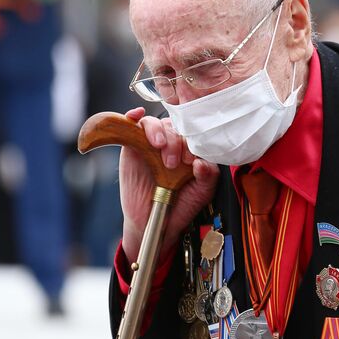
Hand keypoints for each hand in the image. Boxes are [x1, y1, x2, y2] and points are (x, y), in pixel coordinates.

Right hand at [119, 107, 218, 261]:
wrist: (156, 222)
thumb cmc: (181, 205)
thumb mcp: (202, 192)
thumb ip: (208, 176)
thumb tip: (202, 162)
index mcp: (188, 149)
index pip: (190, 133)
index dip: (190, 142)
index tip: (189, 160)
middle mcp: (170, 143)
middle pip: (171, 126)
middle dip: (174, 140)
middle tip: (173, 163)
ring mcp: (149, 144)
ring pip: (152, 123)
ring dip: (157, 131)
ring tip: (159, 146)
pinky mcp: (131, 148)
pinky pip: (130, 126)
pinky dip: (133, 116)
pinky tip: (135, 115)